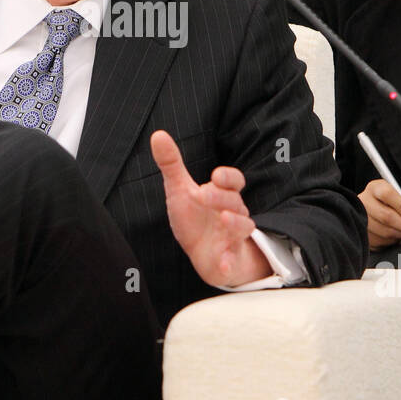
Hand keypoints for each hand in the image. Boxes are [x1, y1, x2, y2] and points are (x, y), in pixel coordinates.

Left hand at [150, 130, 269, 286]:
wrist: (204, 255)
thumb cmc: (195, 218)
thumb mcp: (180, 190)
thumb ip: (171, 164)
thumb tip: (157, 134)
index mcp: (222, 195)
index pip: (234, 180)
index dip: (228, 177)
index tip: (215, 175)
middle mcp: (232, 213)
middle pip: (235, 201)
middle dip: (221, 197)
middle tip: (202, 194)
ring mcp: (233, 237)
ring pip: (242, 227)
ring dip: (235, 223)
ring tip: (224, 219)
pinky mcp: (229, 259)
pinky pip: (234, 261)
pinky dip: (230, 263)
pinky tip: (225, 265)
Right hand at [358, 179, 400, 249]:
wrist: (384, 219)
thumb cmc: (397, 208)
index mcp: (376, 188)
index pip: (387, 194)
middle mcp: (364, 201)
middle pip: (386, 215)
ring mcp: (359, 218)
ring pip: (382, 231)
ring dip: (398, 234)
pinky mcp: (361, 234)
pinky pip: (378, 242)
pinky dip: (390, 242)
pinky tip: (393, 237)